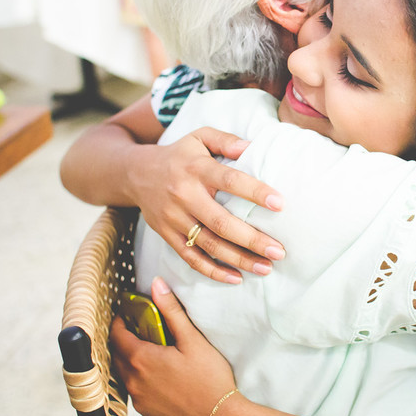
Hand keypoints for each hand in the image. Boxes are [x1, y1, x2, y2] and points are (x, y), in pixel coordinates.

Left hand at [109, 277, 238, 415]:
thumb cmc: (210, 379)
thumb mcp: (192, 340)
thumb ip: (172, 311)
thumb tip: (156, 284)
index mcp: (141, 360)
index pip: (117, 335)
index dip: (120, 322)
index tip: (128, 314)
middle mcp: (134, 382)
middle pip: (118, 355)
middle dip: (125, 341)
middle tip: (141, 331)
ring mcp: (140, 402)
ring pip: (126, 376)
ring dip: (133, 363)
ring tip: (152, 354)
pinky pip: (137, 394)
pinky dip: (142, 382)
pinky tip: (161, 379)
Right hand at [130, 126, 285, 282]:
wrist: (135, 173)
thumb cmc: (179, 155)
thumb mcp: (200, 137)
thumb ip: (226, 140)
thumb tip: (252, 147)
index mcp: (197, 169)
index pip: (230, 181)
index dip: (255, 192)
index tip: (280, 204)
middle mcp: (185, 195)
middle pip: (221, 222)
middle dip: (252, 239)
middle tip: (278, 251)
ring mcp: (174, 218)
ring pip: (209, 244)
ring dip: (238, 259)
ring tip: (266, 267)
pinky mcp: (167, 234)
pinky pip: (190, 257)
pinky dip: (213, 271)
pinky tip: (236, 278)